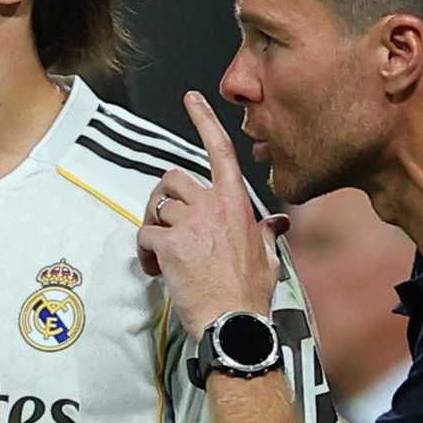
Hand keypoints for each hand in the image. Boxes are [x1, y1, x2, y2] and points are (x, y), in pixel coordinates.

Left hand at [137, 91, 285, 337]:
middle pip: (173, 177)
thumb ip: (266, 234)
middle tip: (162, 223)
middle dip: (162, 197)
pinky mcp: (169, 244)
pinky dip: (144, 254)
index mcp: (236, 204)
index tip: (191, 99)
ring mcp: (190, 223)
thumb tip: (278, 223)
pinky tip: (156, 271)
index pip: (220, 150)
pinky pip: (144, 236)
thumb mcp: (267, 258)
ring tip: (162, 256)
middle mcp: (212, 206)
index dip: (204, 120)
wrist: (234, 324)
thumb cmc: (250, 295)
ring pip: (155, 207)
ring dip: (152, 229)